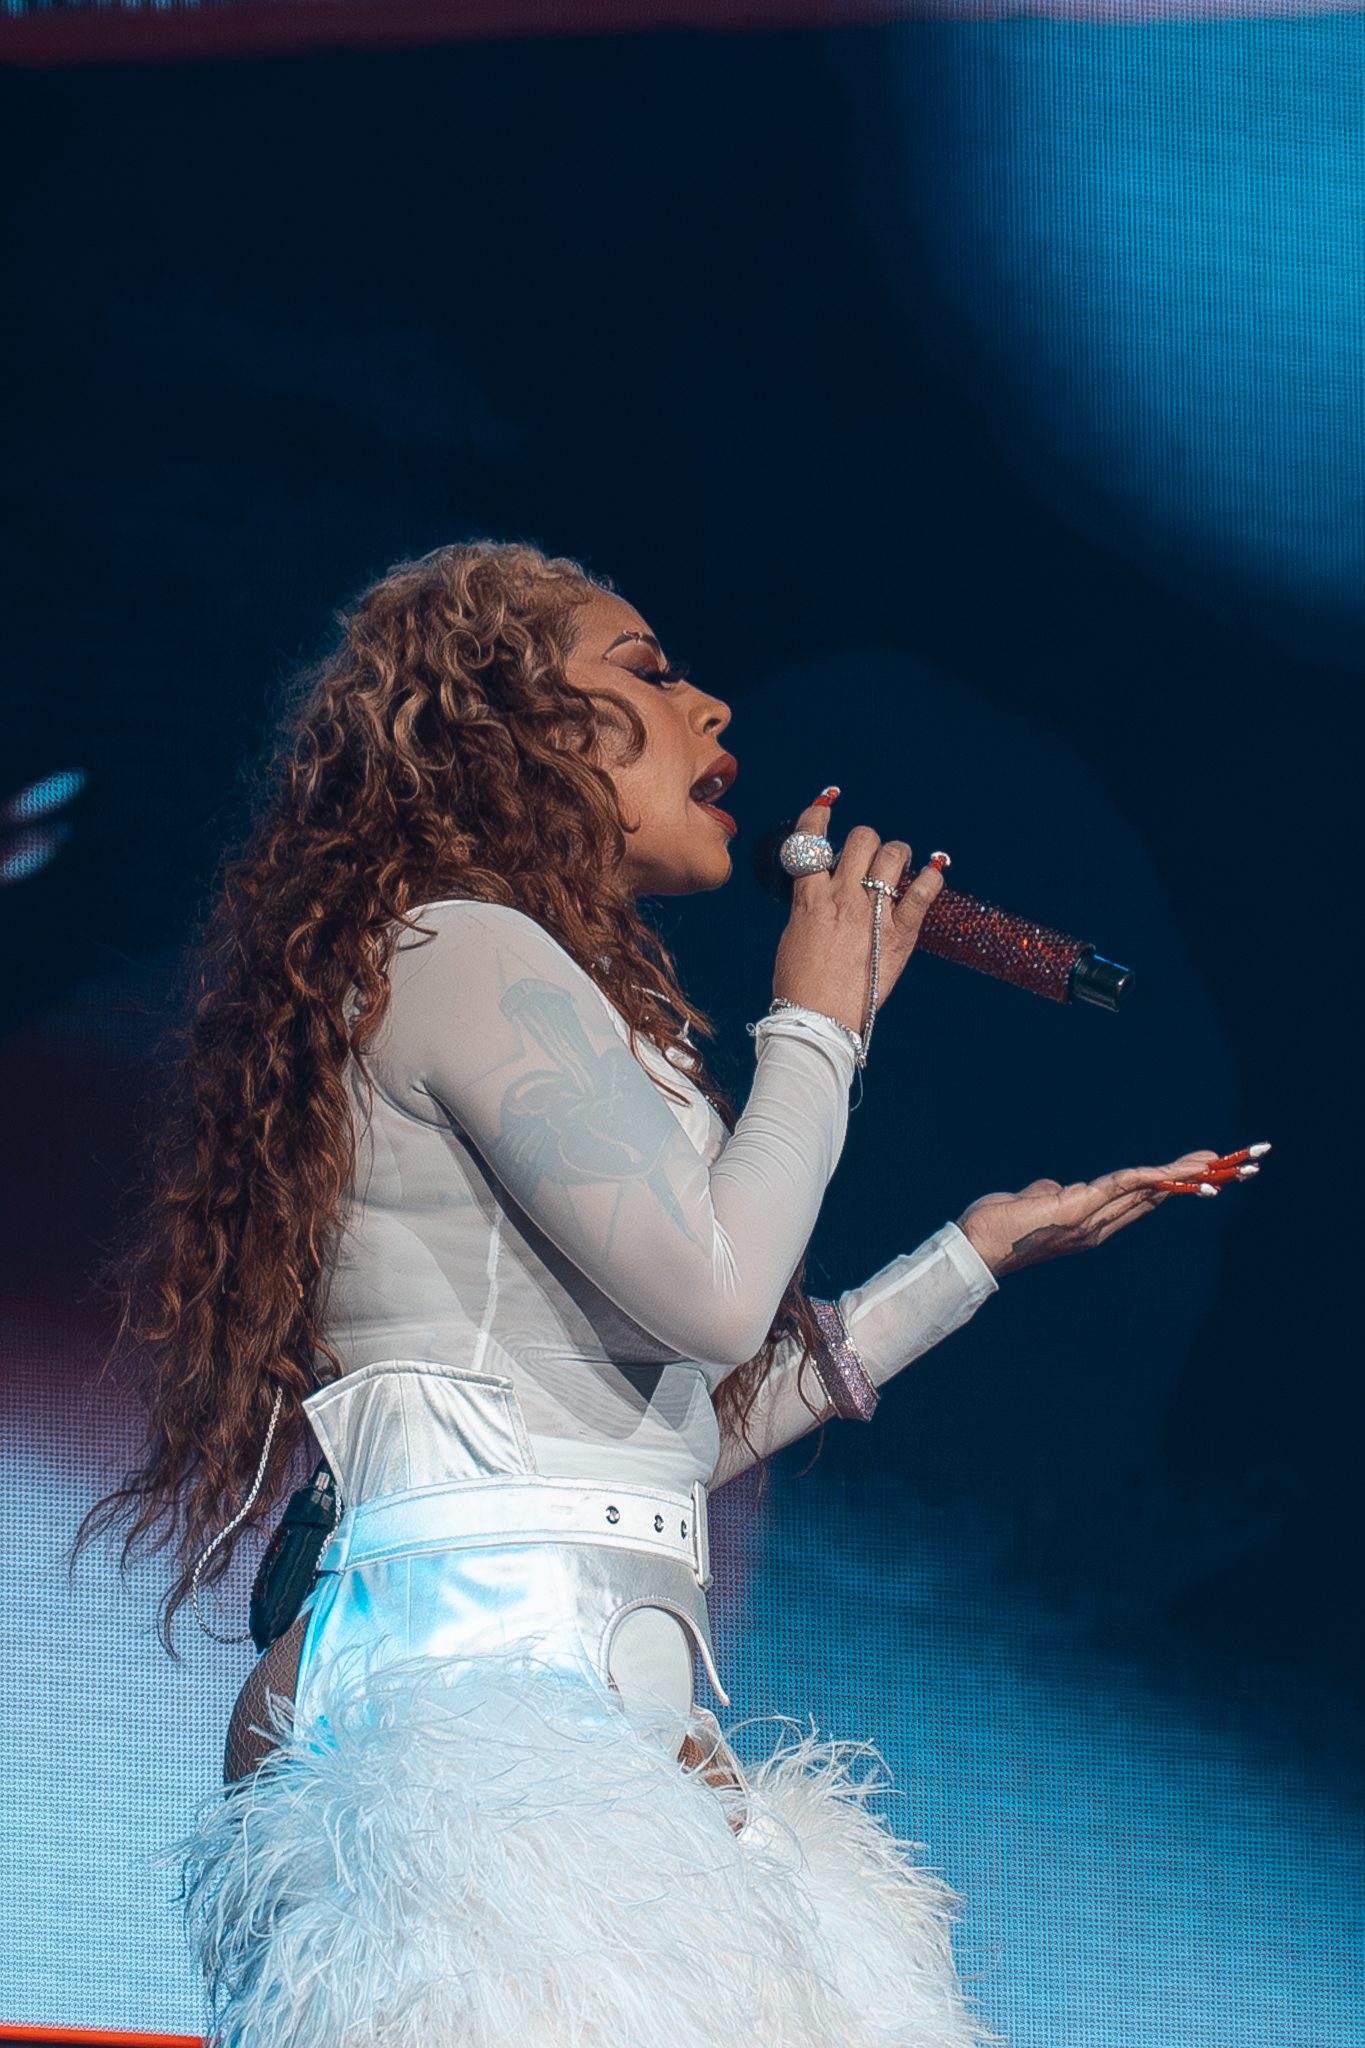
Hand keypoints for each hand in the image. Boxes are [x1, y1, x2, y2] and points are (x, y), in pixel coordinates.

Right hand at [770, 790, 945, 1040]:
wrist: (818, 1019)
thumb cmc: (800, 985)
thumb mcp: (795, 933)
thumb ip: (812, 905)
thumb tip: (825, 889)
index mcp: (810, 897)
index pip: (811, 840)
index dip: (817, 816)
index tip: (824, 808)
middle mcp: (843, 897)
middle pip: (862, 839)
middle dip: (866, 842)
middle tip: (868, 857)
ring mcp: (873, 913)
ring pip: (893, 854)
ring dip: (896, 853)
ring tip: (896, 864)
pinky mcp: (900, 934)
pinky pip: (924, 891)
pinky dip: (931, 877)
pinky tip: (932, 873)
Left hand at [957, 1149, 1224, 1277]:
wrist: (975, 1246)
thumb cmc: (996, 1226)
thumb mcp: (1031, 1203)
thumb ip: (1050, 1193)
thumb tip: (1054, 1186)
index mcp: (1089, 1224)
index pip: (1138, 1201)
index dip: (1170, 1185)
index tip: (1201, 1172)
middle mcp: (1097, 1225)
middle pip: (1154, 1196)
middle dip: (1194, 1181)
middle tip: (1232, 1166)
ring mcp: (1091, 1218)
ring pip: (1146, 1190)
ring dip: (1183, 1174)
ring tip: (1216, 1161)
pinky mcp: (1078, 1207)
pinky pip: (1121, 1186)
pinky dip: (1149, 1176)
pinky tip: (1174, 1168)